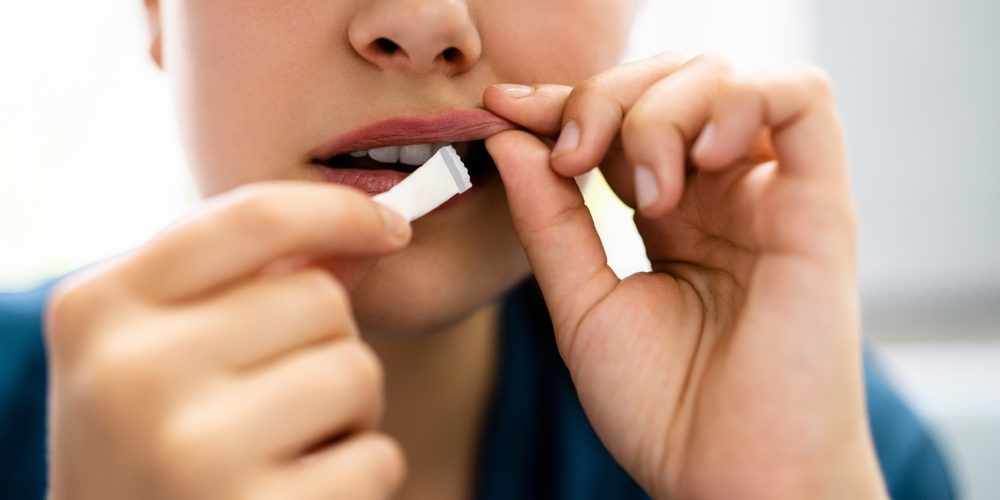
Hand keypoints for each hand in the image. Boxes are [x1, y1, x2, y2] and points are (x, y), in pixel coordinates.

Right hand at [45, 182, 409, 499]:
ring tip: (286, 445)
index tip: (390, 227)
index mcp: (99, 309)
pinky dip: (360, 473)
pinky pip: (376, 456)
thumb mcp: (157, 350)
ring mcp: (192, 453)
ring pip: (356, 370)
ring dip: (349, 410)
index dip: (340, 209)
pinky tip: (299, 493)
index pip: (253, 218)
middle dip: (325, 341)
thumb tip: (368, 231)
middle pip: (319, 296)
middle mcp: (132, 376)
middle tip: (277, 395)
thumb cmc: (150, 443)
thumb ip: (242, 283)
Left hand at [484, 53, 886, 498]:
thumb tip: (510, 136)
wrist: (728, 478)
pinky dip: (738, 102)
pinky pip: (802, 99)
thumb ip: (550, 219)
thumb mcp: (581, 303)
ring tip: (641, 191)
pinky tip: (695, 163)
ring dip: (662, 111)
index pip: (621, 121)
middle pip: (671, 84)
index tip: (506, 109)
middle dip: (605, 97)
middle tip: (571, 154)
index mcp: (674, 216)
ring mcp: (773, 196)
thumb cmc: (663, 410)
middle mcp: (725, 196)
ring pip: (727, 79)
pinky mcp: (822, 205)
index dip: (564, 101)